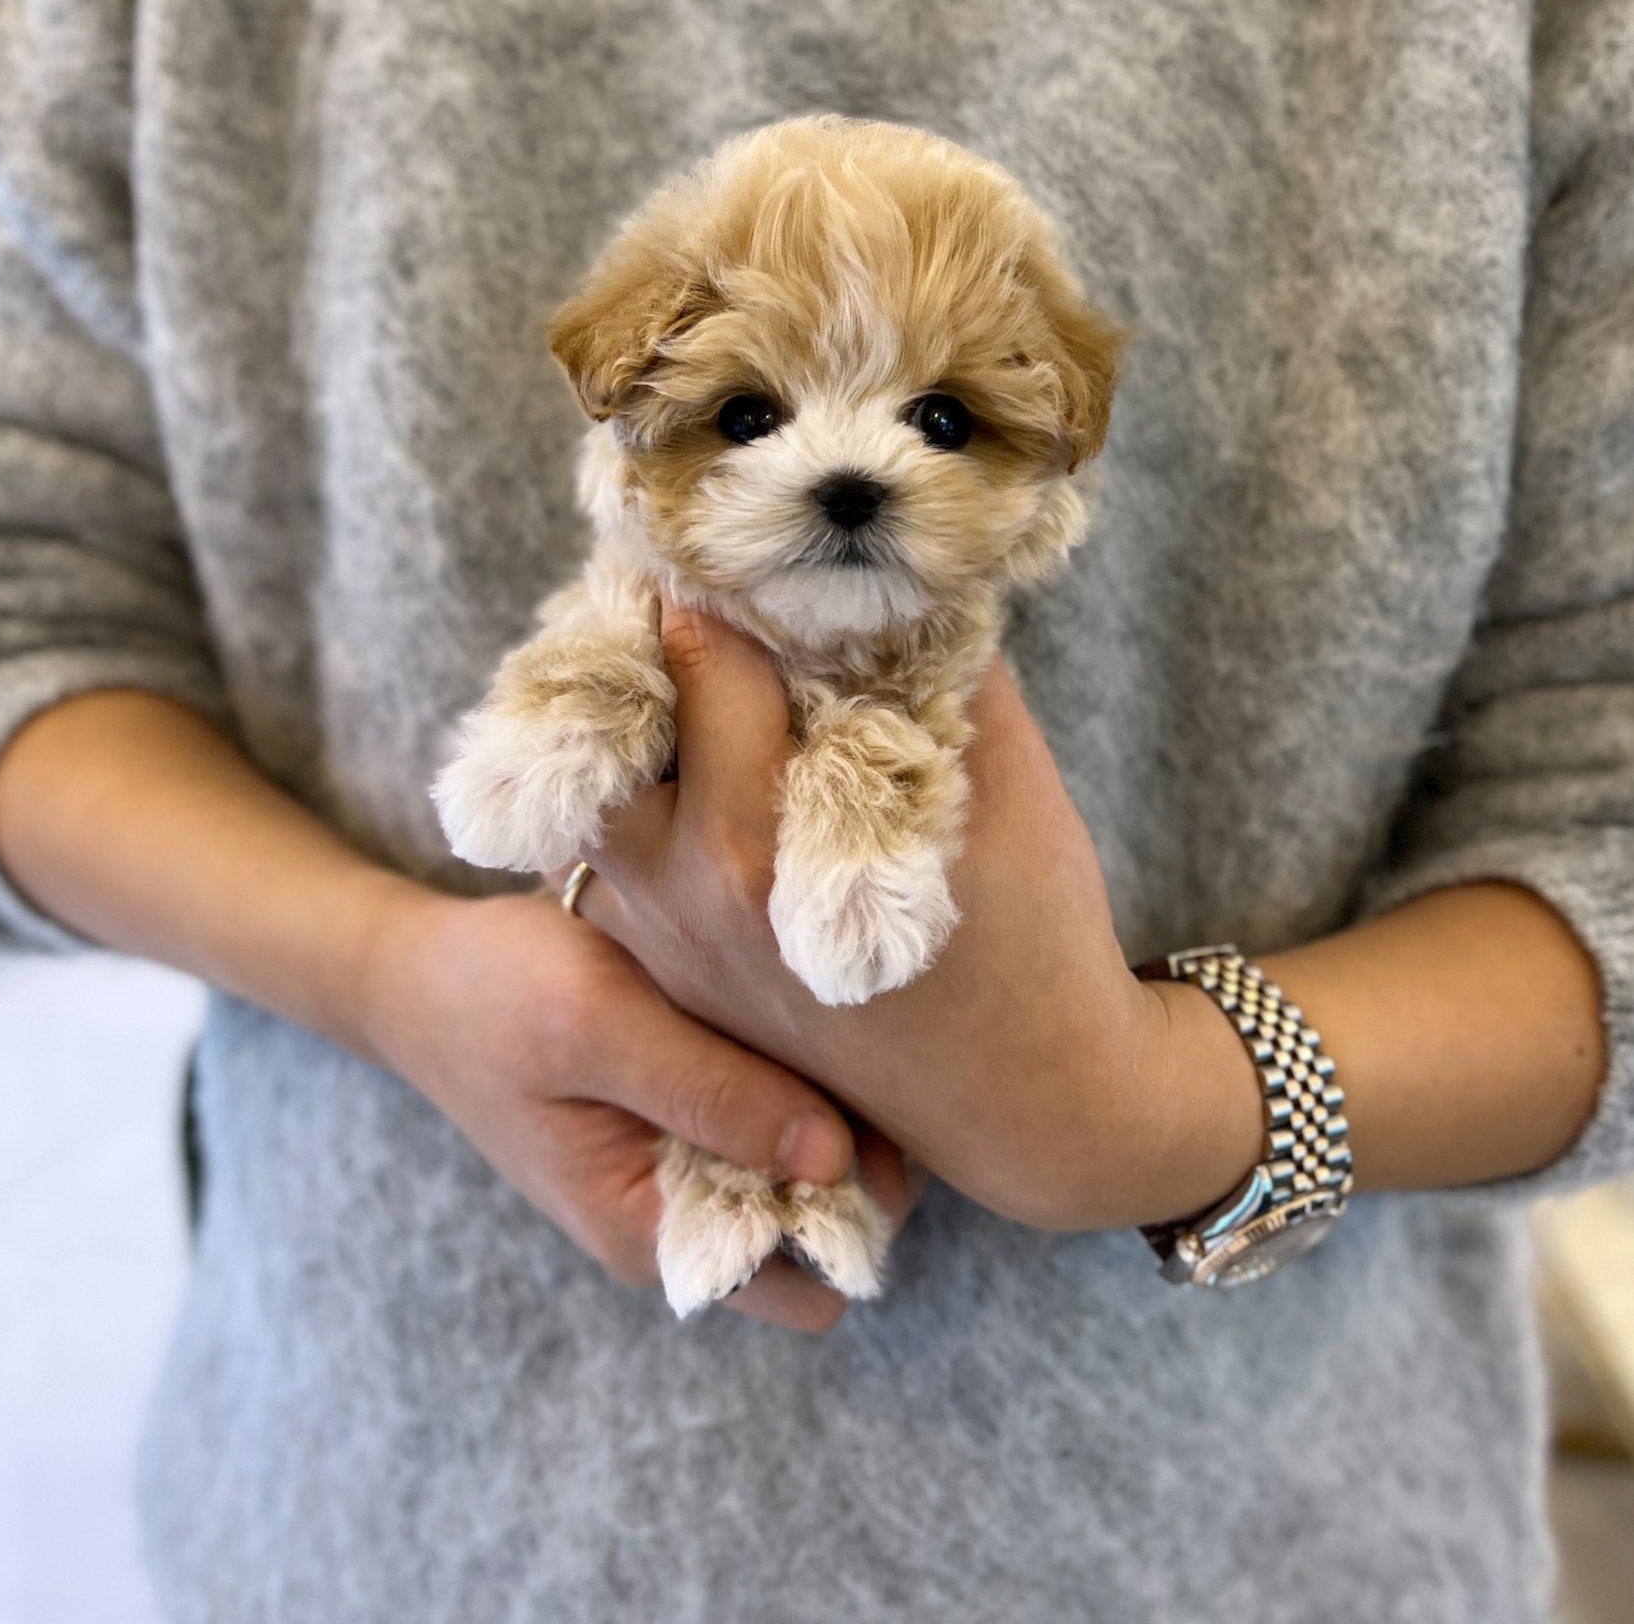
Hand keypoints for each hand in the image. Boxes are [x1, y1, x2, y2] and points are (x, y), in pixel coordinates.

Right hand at [360, 884, 923, 1330]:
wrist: (418, 969)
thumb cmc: (496, 995)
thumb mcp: (600, 1028)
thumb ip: (712, 1093)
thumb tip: (836, 1159)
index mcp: (654, 1232)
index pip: (810, 1284)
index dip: (860, 1213)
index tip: (877, 1118)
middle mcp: (682, 1213)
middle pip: (825, 1223)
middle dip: (862, 1154)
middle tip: (871, 1052)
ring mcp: (686, 1160)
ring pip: (809, 1163)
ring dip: (832, 1101)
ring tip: (828, 1018)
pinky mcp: (689, 1106)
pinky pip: (773, 1109)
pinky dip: (795, 1066)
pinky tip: (787, 1003)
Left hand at [546, 606, 1265, 1234]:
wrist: (1036, 1107)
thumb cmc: (1036, 939)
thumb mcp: (1007, 779)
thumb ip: (941, 664)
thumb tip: (898, 572)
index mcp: (752, 845)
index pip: (704, 662)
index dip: (722, 581)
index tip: (728, 529)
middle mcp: (683, 900)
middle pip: (615, 724)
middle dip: (650, 645)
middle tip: (693, 586)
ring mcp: (668, 950)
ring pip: (601, 800)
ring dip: (636, 728)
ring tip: (688, 670)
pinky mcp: (678, 982)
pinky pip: (619, 866)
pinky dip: (646, 801)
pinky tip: (699, 764)